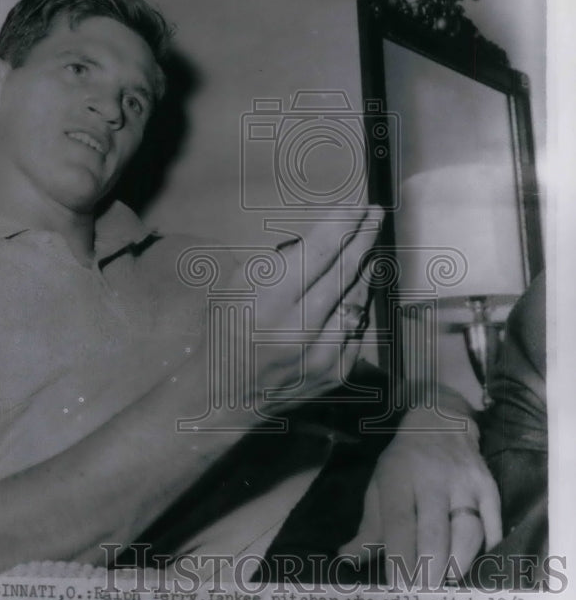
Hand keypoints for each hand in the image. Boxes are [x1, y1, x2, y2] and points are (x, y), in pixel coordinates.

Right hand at [236, 206, 381, 411]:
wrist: (224, 395)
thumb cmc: (226, 332)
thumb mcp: (236, 286)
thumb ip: (280, 261)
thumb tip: (325, 235)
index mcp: (269, 301)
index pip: (320, 250)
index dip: (343, 223)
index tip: (356, 205)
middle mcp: (300, 328)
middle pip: (345, 269)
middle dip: (364, 235)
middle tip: (374, 214)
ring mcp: (323, 353)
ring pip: (358, 298)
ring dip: (366, 268)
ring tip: (368, 246)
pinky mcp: (337, 372)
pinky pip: (357, 327)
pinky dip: (357, 305)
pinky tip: (355, 288)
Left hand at [338, 407, 501, 587]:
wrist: (440, 424)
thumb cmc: (403, 464)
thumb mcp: (379, 486)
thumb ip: (368, 527)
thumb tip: (348, 558)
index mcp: (399, 477)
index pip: (399, 523)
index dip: (399, 558)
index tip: (397, 589)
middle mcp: (433, 479)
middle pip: (435, 532)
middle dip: (428, 569)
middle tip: (423, 595)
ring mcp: (465, 483)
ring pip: (468, 532)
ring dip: (457, 564)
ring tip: (446, 583)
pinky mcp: (489, 487)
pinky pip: (492, 526)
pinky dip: (485, 552)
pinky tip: (475, 569)